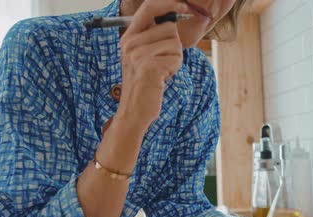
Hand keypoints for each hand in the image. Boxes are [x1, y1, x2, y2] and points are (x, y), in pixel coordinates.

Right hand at [117, 0, 187, 128]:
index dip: (169, 3)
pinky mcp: (150, 66)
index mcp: (128, 37)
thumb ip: (154, 36)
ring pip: (175, 44)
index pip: (149, 8)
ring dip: (174, 59)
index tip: (184, 6)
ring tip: (160, 72)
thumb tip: (176, 15)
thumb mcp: (143, 56)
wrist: (134, 111)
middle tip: (161, 63)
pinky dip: (174, 69)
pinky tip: (162, 79)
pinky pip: (176, 58)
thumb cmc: (145, 84)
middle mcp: (130, 43)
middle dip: (173, 46)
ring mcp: (138, 55)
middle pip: (169, 28)